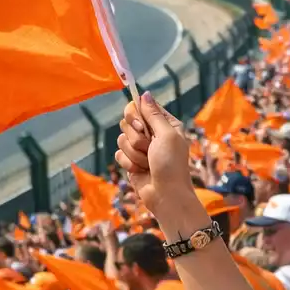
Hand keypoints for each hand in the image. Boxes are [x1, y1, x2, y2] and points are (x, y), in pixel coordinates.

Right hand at [116, 93, 208, 229]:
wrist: (165, 195)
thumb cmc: (171, 164)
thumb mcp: (166, 135)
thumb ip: (153, 115)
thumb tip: (145, 94)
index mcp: (165, 124)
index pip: (142, 107)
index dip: (137, 115)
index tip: (141, 126)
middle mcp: (152, 134)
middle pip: (128, 121)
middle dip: (135, 136)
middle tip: (147, 147)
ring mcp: (141, 148)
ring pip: (122, 138)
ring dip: (134, 152)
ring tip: (148, 163)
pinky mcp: (131, 161)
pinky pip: (119, 153)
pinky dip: (129, 163)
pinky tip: (141, 171)